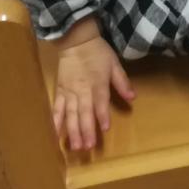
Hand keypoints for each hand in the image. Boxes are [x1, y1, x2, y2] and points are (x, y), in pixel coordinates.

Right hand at [53, 21, 134, 150]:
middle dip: (86, 130)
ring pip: (70, 114)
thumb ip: (122, 81)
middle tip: (88, 147)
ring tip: (75, 146)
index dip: (103, 115)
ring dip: (72, 131)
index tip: (105, 129)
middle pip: (84, 112)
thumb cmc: (98, 52)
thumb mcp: (114, 63)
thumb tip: (133, 97)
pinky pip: (56, 108)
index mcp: (97, 83)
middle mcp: (82, 90)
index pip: (101, 101)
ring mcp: (68, 92)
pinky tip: (55, 135)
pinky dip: (55, 122)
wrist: (76, 41)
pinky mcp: (59, 92)